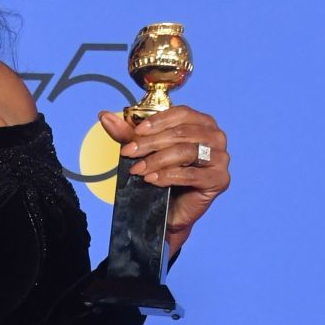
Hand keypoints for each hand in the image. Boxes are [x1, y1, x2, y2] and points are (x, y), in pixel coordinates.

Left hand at [99, 105, 230, 250]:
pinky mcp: (220, 180)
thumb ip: (128, 133)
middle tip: (128, 152)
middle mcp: (215, 137)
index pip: (182, 113)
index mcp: (202, 122)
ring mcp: (221, 158)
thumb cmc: (161, 175)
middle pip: (182, 133)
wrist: (169, 210)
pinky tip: (152, 180)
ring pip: (186, 152)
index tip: (136, 132)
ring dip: (157, 160)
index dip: (158, 121)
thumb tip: (104, 116)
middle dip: (151, 143)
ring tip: (138, 169)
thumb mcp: (143, 150)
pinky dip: (169, 176)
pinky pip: (192, 175)